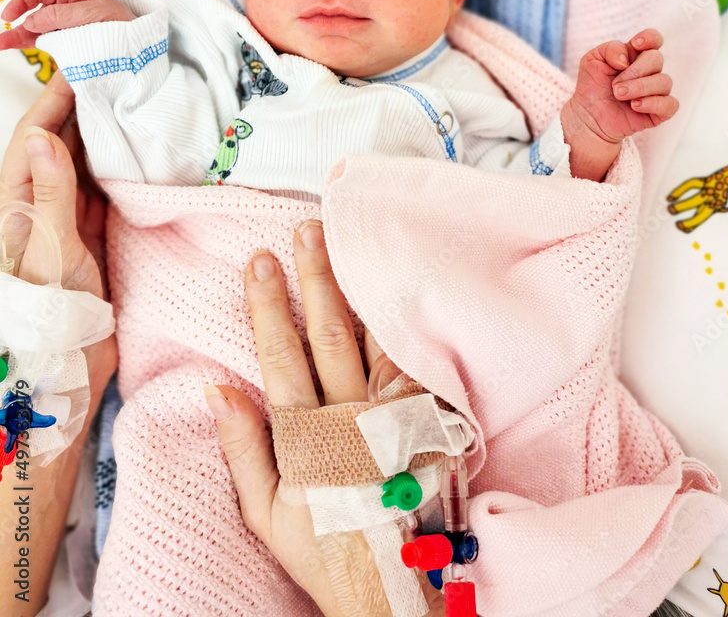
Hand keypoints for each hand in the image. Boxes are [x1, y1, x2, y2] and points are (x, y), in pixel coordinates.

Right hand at [0, 0, 134, 50]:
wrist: (139, 45)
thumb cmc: (121, 22)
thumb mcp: (92, 14)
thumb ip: (61, 16)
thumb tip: (31, 21)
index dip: (23, 1)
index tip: (10, 14)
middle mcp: (67, 6)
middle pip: (34, 11)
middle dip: (16, 21)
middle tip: (1, 34)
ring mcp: (67, 24)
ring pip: (36, 28)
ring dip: (18, 35)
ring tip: (1, 44)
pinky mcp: (69, 40)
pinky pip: (45, 40)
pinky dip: (30, 43)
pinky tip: (14, 45)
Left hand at [0, 71, 112, 304]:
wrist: (67, 363)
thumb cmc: (48, 311)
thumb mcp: (48, 249)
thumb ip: (47, 193)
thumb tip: (41, 135)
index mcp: (14, 203)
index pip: (33, 139)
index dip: (54, 101)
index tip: (79, 68)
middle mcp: (38, 204)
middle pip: (57, 144)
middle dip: (81, 109)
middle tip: (112, 75)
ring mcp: (64, 218)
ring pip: (82, 164)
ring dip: (102, 134)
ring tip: (128, 101)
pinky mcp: (89, 234)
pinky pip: (103, 189)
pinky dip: (117, 166)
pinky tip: (135, 149)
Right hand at [204, 223, 442, 616]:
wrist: (393, 587)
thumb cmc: (323, 547)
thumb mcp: (266, 512)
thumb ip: (243, 449)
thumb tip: (219, 386)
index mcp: (307, 440)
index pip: (282, 358)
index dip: (269, 307)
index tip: (259, 262)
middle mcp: (351, 421)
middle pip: (331, 336)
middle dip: (315, 279)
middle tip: (307, 230)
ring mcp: (392, 420)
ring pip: (374, 341)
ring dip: (358, 289)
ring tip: (348, 244)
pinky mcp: (424, 423)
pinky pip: (415, 366)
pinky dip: (405, 325)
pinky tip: (398, 289)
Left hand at [567, 28, 678, 145]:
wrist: (588, 116)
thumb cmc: (592, 87)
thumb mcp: (592, 60)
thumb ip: (609, 49)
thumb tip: (626, 60)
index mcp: (636, 55)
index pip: (654, 39)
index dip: (650, 38)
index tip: (635, 44)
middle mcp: (650, 71)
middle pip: (656, 59)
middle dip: (635, 71)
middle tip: (615, 85)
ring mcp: (657, 91)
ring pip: (664, 81)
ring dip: (639, 88)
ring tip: (619, 95)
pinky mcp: (660, 111)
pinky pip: (670, 104)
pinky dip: (653, 103)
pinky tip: (635, 106)